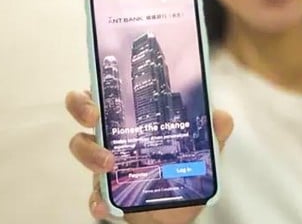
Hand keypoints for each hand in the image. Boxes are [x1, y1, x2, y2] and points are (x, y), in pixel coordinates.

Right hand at [65, 89, 233, 223]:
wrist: (175, 214)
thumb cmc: (179, 172)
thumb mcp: (200, 152)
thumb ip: (212, 134)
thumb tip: (220, 118)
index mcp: (129, 117)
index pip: (104, 92)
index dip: (93, 89)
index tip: (97, 97)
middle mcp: (110, 135)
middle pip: (82, 112)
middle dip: (81, 109)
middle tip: (94, 119)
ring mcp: (103, 163)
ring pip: (81, 148)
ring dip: (90, 154)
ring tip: (109, 166)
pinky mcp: (105, 193)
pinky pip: (93, 194)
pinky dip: (96, 199)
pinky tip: (104, 204)